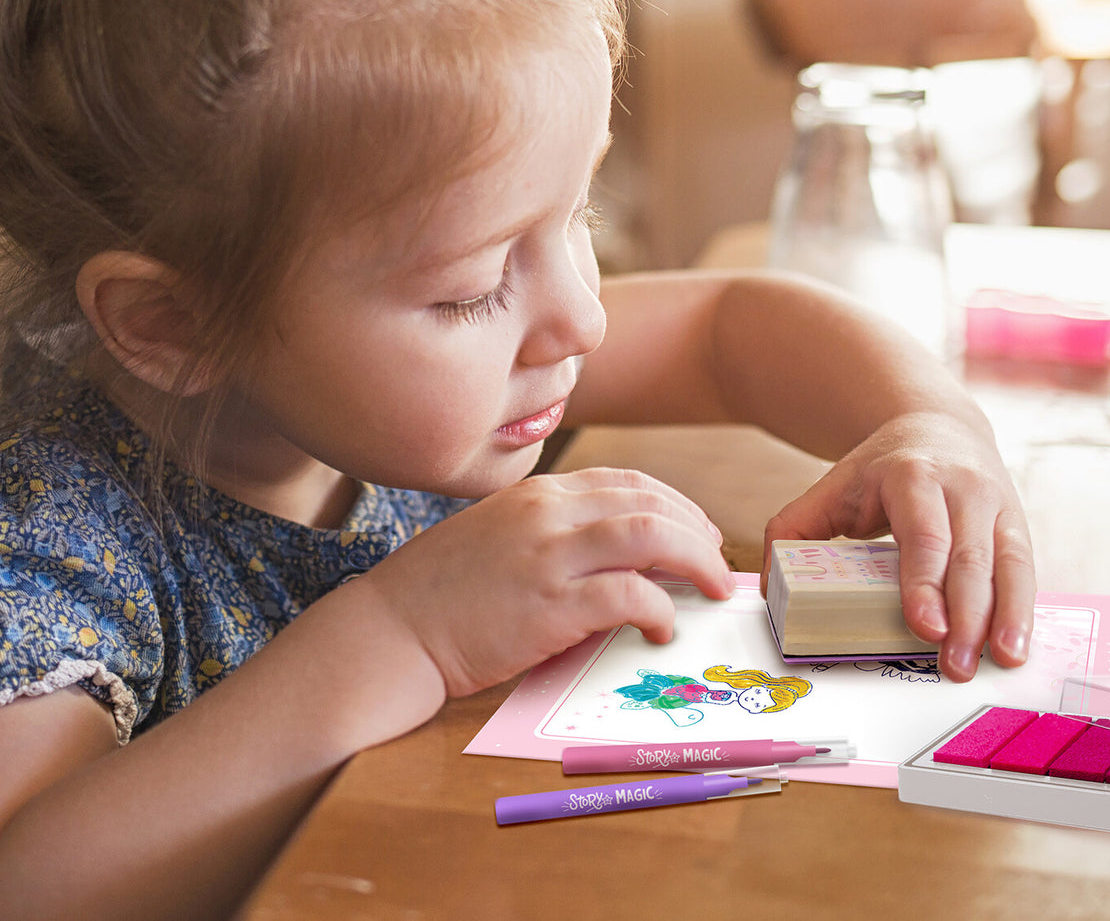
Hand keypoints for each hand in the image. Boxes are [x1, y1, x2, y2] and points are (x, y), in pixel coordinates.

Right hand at [362, 468, 733, 696]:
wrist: (393, 628)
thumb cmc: (444, 590)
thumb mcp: (502, 536)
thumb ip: (557, 533)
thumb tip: (622, 556)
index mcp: (539, 492)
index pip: (628, 481)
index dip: (676, 504)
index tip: (698, 530)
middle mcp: (548, 512)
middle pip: (649, 503)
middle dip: (697, 531)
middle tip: (716, 563)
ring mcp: (548, 555)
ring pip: (650, 536)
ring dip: (695, 560)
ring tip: (712, 587)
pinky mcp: (549, 605)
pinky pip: (627, 596)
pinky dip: (657, 609)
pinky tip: (660, 627)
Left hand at [761, 412, 1034, 681]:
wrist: (938, 426)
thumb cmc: (879, 470)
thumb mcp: (831, 486)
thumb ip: (792, 529)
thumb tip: (769, 588)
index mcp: (912, 476)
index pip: (922, 535)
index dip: (924, 582)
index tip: (924, 626)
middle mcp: (961, 487)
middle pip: (968, 557)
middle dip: (965, 615)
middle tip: (953, 666)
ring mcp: (996, 504)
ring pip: (1006, 564)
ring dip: (1004, 619)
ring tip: (997, 663)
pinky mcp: (1017, 524)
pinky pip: (1024, 570)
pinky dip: (1023, 611)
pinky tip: (1016, 648)